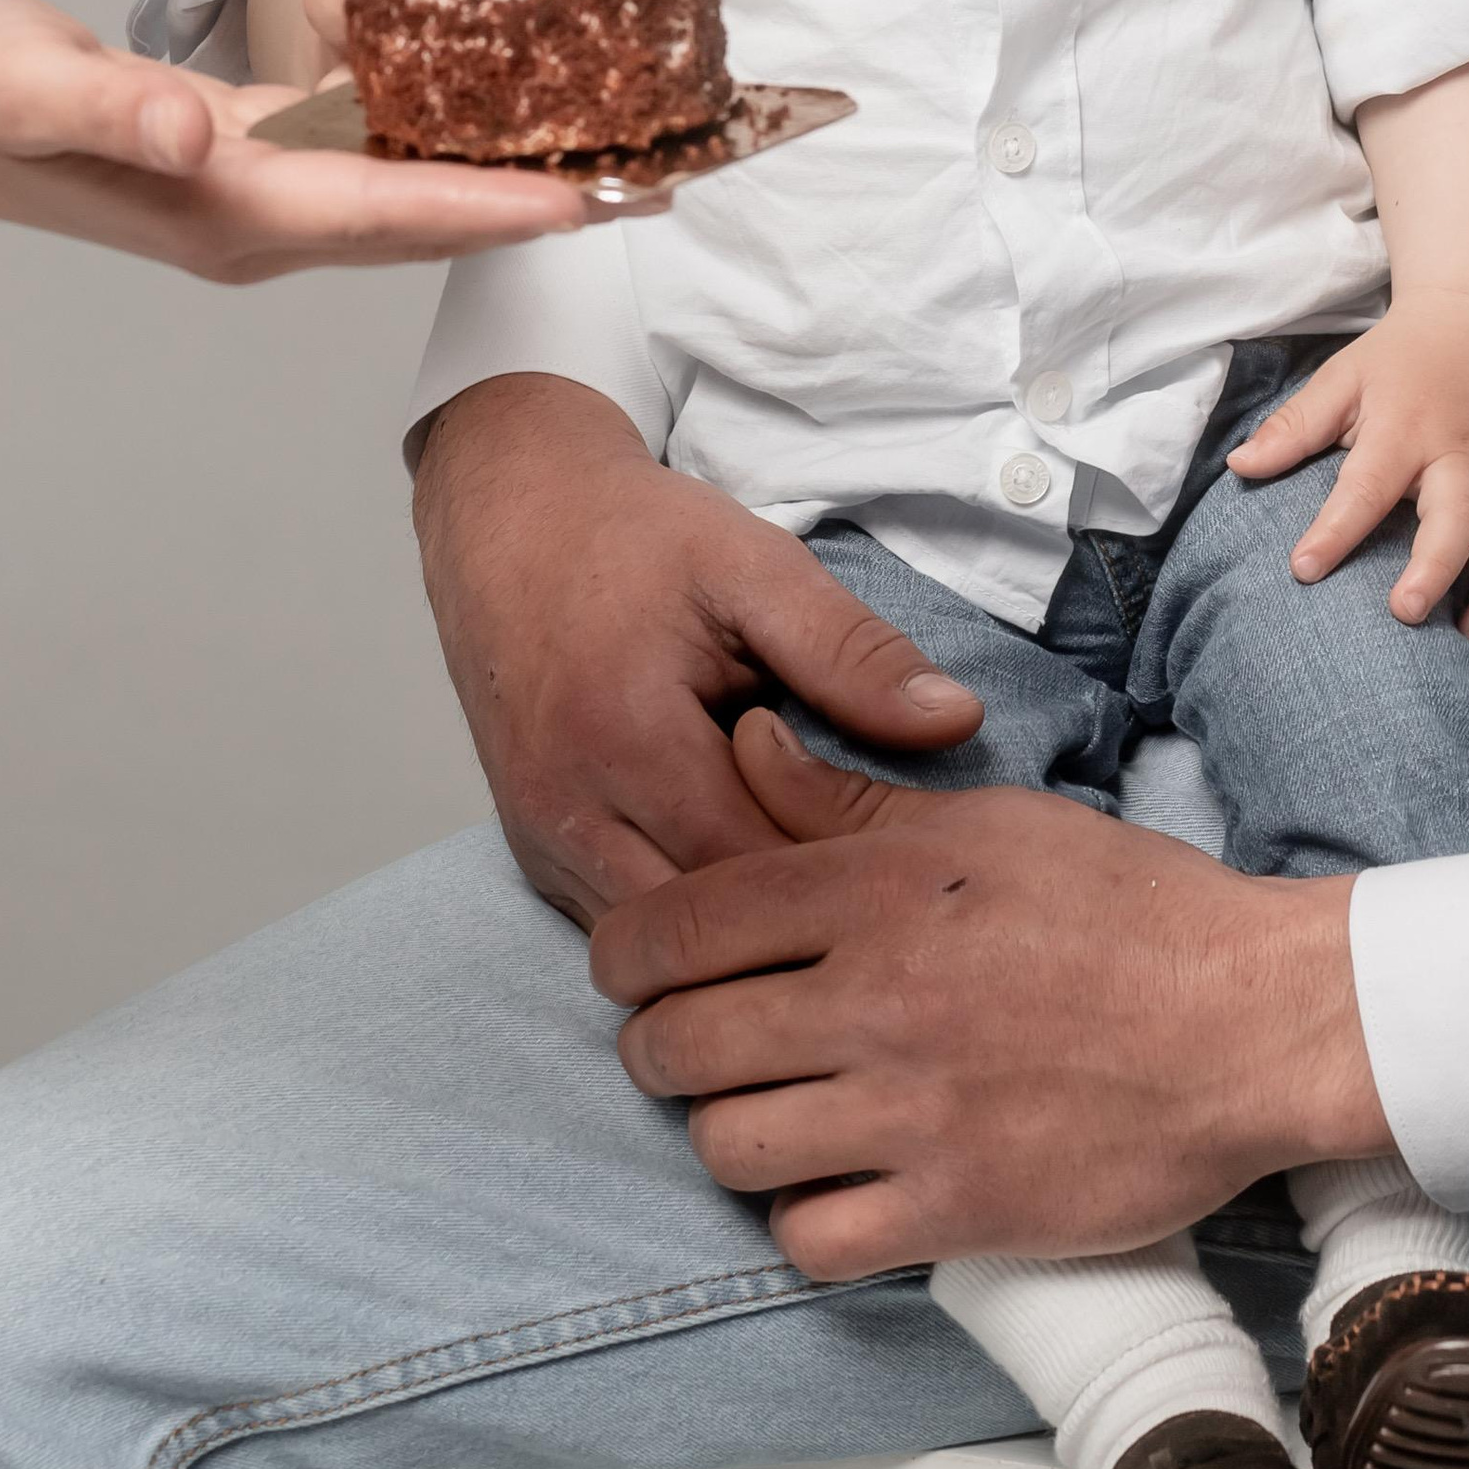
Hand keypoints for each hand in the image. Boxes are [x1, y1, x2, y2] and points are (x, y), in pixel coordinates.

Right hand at [0, 0, 595, 278]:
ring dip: (506, 132)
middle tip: (663, 169)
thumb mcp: (26, 84)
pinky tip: (464, 3)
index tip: (589, 199)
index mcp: (228, 208)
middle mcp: (271, 215)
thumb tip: (197, 130)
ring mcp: (277, 191)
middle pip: (435, 210)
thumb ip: (111, 107)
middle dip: (546, 194)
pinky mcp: (274, 152)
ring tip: (614, 104)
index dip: (490, 206)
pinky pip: (379, 120)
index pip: (386, 213)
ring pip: (419, 164)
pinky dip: (433, 70)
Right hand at [412, 373, 986, 925]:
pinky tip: (750, 893)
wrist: (511, 518)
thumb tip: (957, 721)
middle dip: (794, 922)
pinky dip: (685, 923)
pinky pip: (618, 925)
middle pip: (706, 930)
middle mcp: (570, 809)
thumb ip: (851, 652)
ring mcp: (541, 841)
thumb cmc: (635, 538)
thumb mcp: (755, 567)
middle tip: (882, 900)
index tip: (911, 860)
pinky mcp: (531, 852)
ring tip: (822, 900)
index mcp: (628, 736)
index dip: (842, 877)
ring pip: (657, 950)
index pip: (758, 867)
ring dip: (737, 935)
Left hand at [591, 710, 1388, 1277]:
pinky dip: (802, 1219)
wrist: (1252, 1019)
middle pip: (681, 1043)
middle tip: (682, 1045)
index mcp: (878, 891)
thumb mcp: (984, 823)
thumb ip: (847, 802)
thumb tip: (743, 742)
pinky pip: (811, 1240)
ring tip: (758, 1112)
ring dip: (724, 1132)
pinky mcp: (956, 1211)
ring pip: (728, 1147)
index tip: (626, 968)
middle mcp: (877, 1001)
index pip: (682, 924)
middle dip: (657, 1046)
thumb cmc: (1127, 908)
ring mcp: (912, 1115)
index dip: (625, 952)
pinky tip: (830, 1186)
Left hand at [1227, 296, 1468, 643]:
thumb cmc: (1400, 356)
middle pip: (1456, 520)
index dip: (1335, 531)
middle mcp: (1458, 454)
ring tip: (1468, 634)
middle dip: (1434, 570)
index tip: (1305, 569)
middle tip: (1404, 612)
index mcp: (1403, 428)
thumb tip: (1241, 465)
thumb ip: (1294, 427)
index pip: (1366, 487)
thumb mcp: (1341, 378)